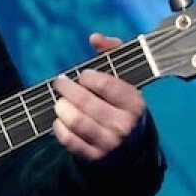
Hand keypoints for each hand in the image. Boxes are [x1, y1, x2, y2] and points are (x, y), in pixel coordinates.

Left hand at [51, 33, 147, 162]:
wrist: (131, 150)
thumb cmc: (122, 105)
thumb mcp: (125, 79)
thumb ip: (112, 52)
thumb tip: (94, 37)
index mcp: (136, 103)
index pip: (106, 85)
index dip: (88, 77)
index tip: (82, 75)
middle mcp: (125, 125)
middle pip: (86, 103)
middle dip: (67, 90)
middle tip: (60, 83)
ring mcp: (111, 143)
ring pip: (77, 121)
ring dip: (62, 108)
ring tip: (59, 102)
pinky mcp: (96, 158)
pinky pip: (70, 141)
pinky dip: (59, 129)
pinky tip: (59, 121)